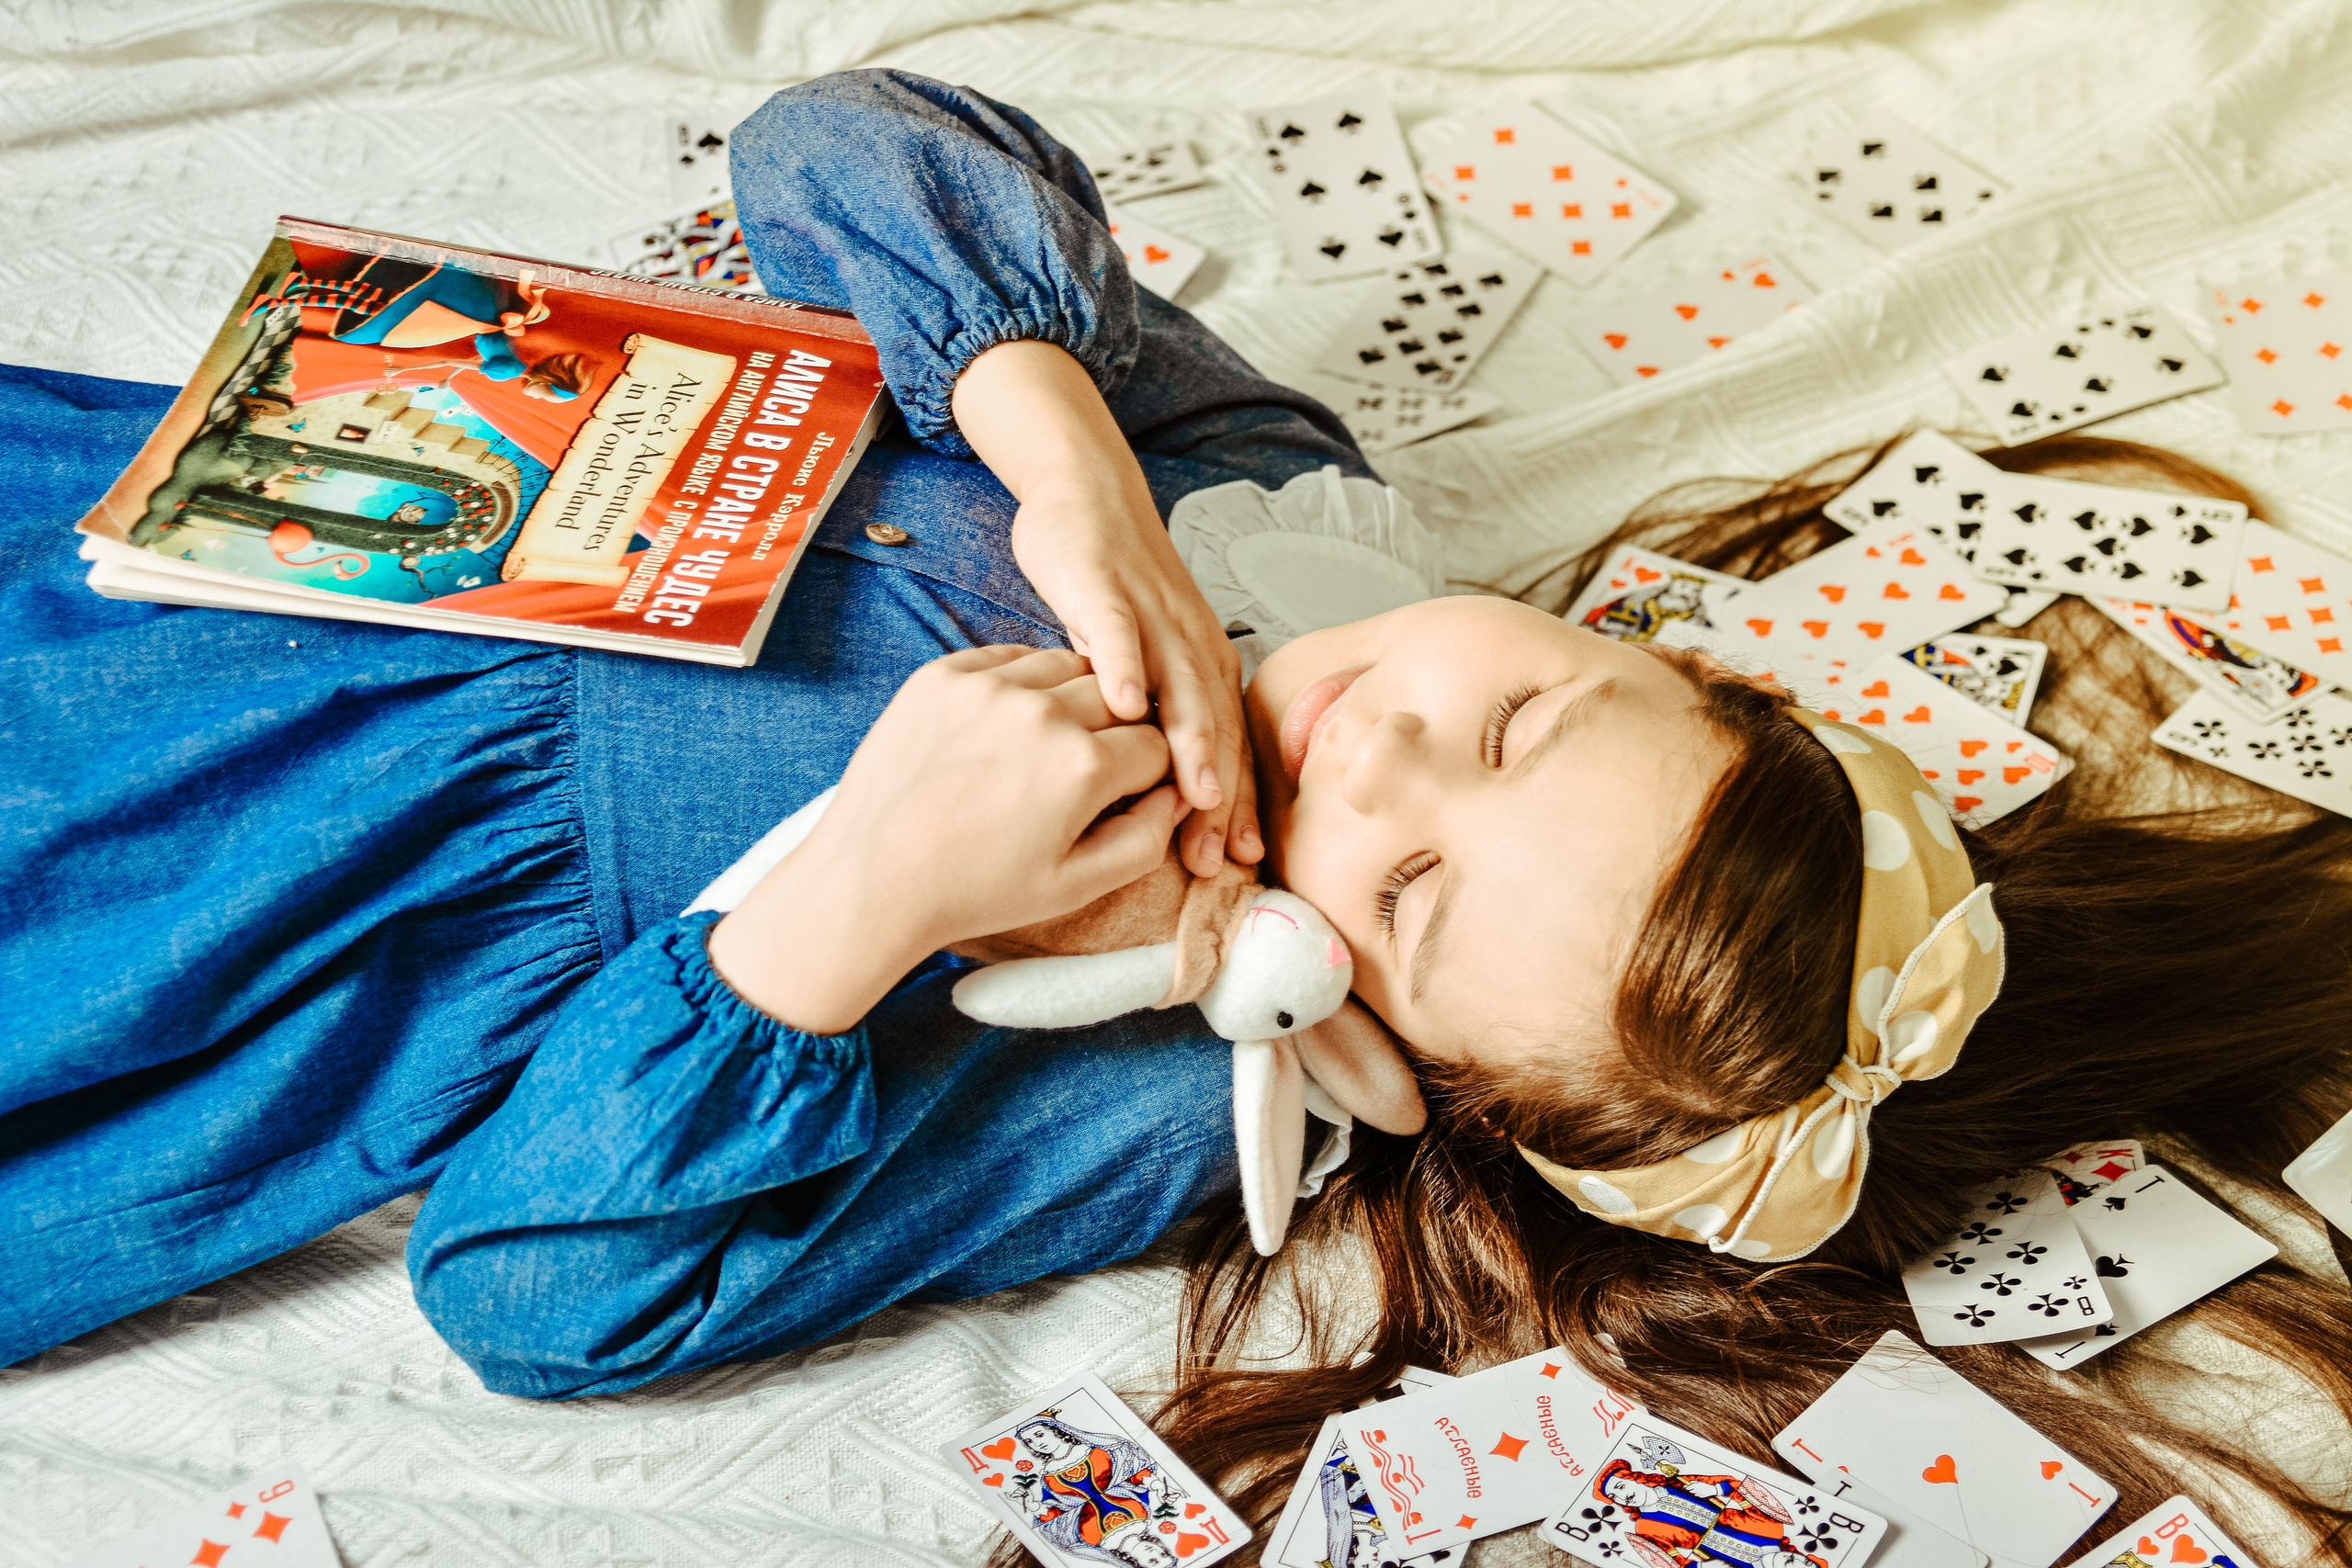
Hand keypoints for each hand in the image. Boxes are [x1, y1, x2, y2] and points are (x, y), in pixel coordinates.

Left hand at [708, 647, 1179, 1032]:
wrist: (873, 876)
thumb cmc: (976, 890)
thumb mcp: (1078, 886)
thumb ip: (1147, 838)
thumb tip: (1176, 796)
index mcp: (1083, 767)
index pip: (1155, 745)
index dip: (1147, 773)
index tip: (1124, 793)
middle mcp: (1041, 713)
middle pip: (1116, 699)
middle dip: (1115, 732)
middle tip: (1083, 773)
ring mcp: (987, 687)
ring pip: (1067, 667)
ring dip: (1072, 699)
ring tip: (1048, 744)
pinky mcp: (944, 675)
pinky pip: (1008, 658)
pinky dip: (1021, 685)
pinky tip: (1010, 724)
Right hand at [953, 340, 1259, 877]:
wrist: (1089, 497)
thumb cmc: (1116, 593)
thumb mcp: (1146, 663)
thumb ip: (1157, 720)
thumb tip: (1165, 793)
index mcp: (1205, 668)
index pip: (1226, 749)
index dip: (1234, 809)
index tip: (1238, 867)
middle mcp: (1193, 646)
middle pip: (1213, 731)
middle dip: (1220, 800)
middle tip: (1219, 860)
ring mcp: (1153, 618)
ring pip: (1180, 688)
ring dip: (1190, 745)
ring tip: (1195, 800)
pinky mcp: (1109, 589)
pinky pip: (1119, 632)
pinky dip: (1125, 667)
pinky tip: (1123, 706)